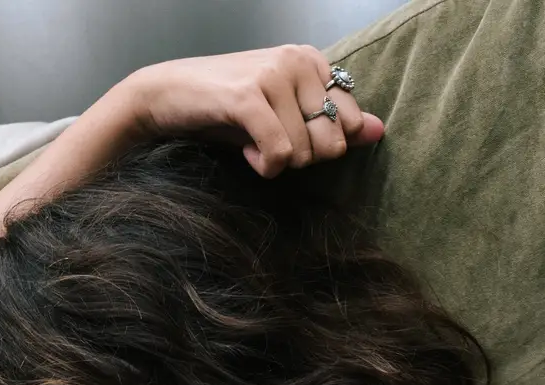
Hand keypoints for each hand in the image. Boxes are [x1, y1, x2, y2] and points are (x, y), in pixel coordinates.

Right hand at [114, 46, 382, 176]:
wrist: (166, 97)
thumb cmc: (227, 109)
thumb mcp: (285, 115)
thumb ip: (333, 121)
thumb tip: (378, 130)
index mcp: (312, 59)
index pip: (349, 124)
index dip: (319, 145)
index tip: (287, 134)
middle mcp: (297, 60)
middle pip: (332, 143)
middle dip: (302, 158)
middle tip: (269, 142)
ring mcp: (273, 75)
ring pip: (305, 152)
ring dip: (276, 162)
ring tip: (251, 142)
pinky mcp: (248, 96)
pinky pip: (280, 153)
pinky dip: (264, 166)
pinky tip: (246, 153)